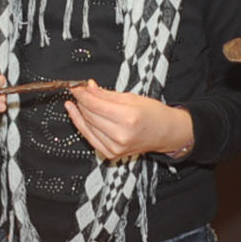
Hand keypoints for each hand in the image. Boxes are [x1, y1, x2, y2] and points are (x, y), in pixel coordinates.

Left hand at [65, 85, 191, 162]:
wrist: (165, 133)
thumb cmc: (152, 113)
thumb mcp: (131, 97)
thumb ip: (106, 94)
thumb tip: (87, 87)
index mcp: (128, 118)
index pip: (95, 105)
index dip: (82, 95)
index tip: (75, 87)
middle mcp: (121, 135)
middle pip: (90, 115)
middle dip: (81, 102)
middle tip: (77, 92)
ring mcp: (115, 148)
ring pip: (88, 127)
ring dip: (79, 113)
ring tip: (75, 102)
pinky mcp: (111, 154)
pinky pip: (90, 139)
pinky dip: (83, 126)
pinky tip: (78, 116)